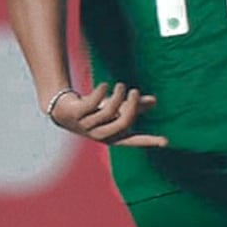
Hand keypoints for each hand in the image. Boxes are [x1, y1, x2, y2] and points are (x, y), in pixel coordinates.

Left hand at [48, 82, 167, 147]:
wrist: (61, 109)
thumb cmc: (93, 111)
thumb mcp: (115, 108)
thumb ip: (134, 105)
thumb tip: (154, 101)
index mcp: (112, 137)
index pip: (133, 141)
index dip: (149, 140)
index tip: (165, 141)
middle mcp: (100, 135)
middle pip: (123, 123)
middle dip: (131, 106)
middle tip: (134, 91)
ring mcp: (87, 126)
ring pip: (109, 112)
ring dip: (118, 95)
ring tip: (121, 86)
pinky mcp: (76, 115)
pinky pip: (92, 104)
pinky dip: (101, 92)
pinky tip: (104, 85)